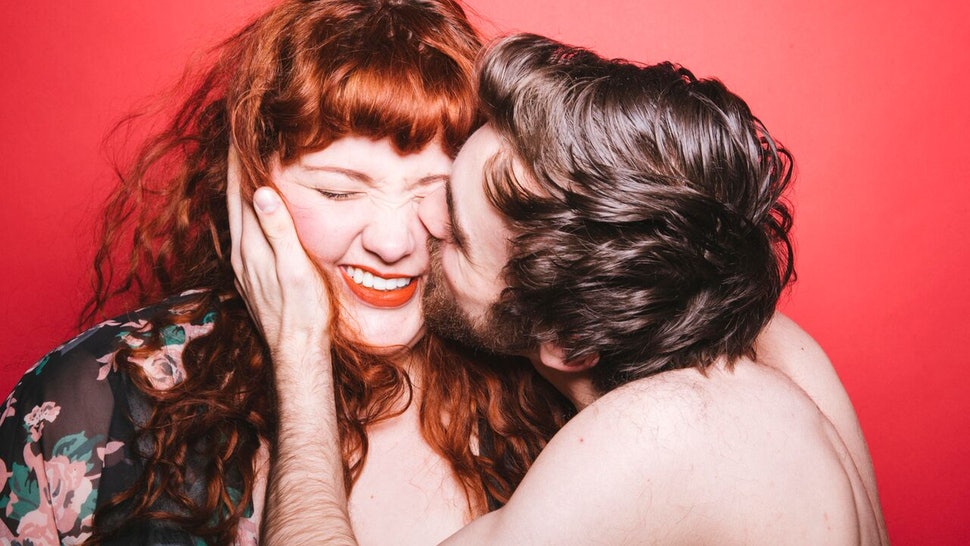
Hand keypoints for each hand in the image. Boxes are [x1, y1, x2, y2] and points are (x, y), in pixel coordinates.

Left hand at [226, 146, 332, 363]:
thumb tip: (261, 193)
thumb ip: (278, 230)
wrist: (296, 349)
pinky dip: (245, 213)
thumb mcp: (295, 268)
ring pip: (236, 217)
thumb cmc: (304, 310)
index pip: (241, 193)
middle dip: (236, 169)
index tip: (238, 132)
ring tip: (245, 167)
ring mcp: (243, 265)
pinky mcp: (250, 275)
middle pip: (233, 201)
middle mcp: (241, 253)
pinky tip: (252, 212)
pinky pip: (243, 233)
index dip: (240, 162)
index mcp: (252, 245)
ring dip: (239, 190)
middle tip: (239, 139)